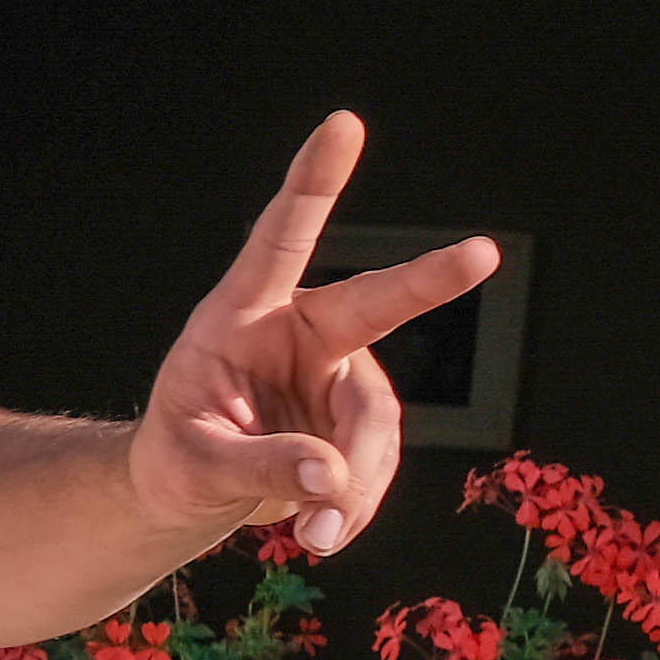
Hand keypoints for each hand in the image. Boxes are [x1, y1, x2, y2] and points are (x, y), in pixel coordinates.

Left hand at [135, 114, 497, 560]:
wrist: (194, 488)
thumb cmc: (177, 456)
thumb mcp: (191, 466)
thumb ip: (254, 465)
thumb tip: (330, 476)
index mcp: (241, 316)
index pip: (280, 239)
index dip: (314, 183)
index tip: (344, 124)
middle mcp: (302, 332)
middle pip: (374, 305)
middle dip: (429, 281)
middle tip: (481, 254)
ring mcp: (340, 374)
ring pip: (377, 426)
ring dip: (356, 485)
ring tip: (315, 535)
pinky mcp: (360, 419)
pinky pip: (376, 464)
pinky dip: (355, 504)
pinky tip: (323, 533)